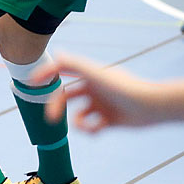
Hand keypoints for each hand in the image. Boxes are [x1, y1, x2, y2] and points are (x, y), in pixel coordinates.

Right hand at [38, 53, 165, 131]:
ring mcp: (101, 105)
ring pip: (78, 116)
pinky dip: (91, 130)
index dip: (47, 75)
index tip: (32, 82)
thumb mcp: (95, 74)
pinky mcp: (109, 120)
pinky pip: (91, 127)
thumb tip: (57, 52)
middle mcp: (94, 89)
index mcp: (90, 75)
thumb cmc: (124, 87)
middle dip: (56, 107)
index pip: (63, 72)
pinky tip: (98, 130)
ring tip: (87, 127)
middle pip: (66, 97)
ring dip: (78, 123)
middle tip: (51, 118)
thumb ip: (75, 64)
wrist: (151, 106)